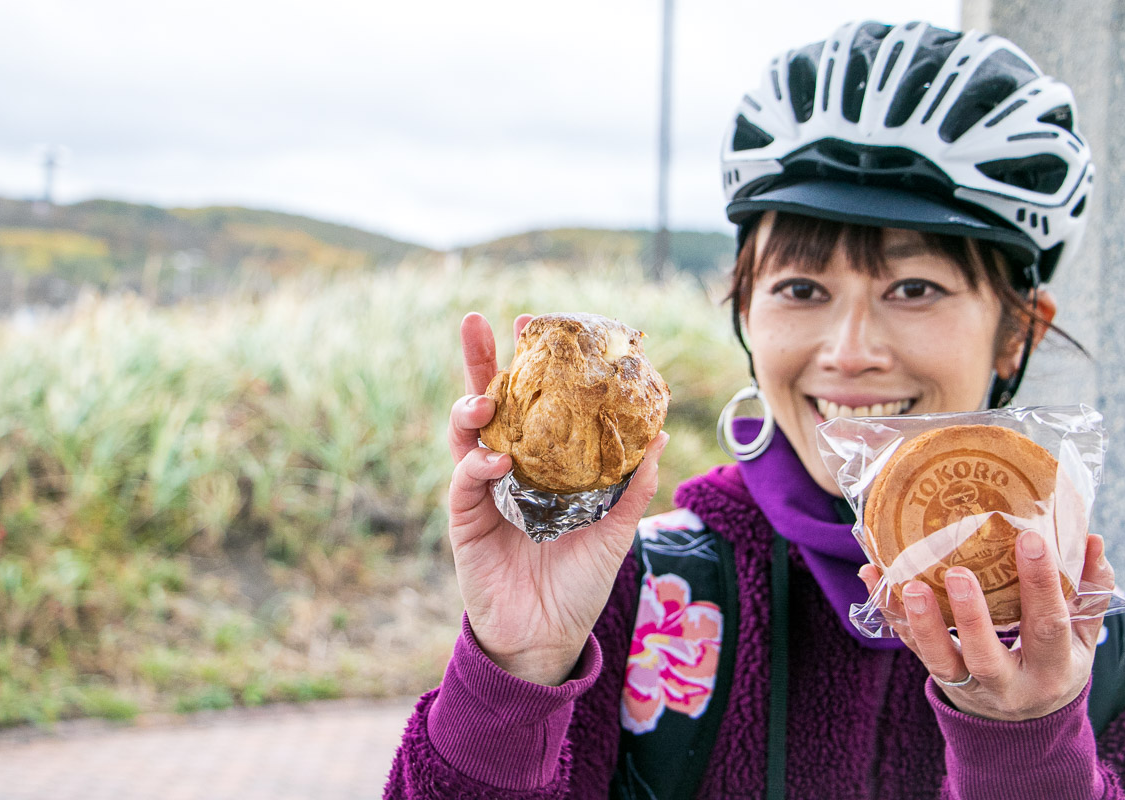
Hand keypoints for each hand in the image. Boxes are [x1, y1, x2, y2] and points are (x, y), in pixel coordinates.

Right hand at [447, 312, 667, 685]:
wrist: (549, 636)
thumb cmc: (580, 582)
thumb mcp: (615, 529)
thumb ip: (631, 484)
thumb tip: (660, 433)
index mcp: (542, 462)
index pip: (531, 402)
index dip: (528, 363)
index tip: (532, 323)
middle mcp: (508, 467)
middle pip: (488, 402)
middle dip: (479, 360)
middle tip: (474, 321)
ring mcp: (482, 490)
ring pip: (465, 433)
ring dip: (471, 406)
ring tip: (486, 397)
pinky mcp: (465, 519)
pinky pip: (463, 479)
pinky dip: (476, 464)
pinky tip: (497, 460)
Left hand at [859, 531, 1115, 720]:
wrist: (1022, 725)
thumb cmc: (1053, 663)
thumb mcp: (1081, 638)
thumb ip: (1090, 593)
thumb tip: (1093, 539)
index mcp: (1052, 670)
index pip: (1047, 627)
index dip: (1041, 585)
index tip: (1030, 539)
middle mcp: (1007, 684)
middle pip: (985, 656)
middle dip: (971, 617)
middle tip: (959, 573)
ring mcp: (966, 684)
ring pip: (938, 659)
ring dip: (921, 621)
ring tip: (907, 584)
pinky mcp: (936, 674)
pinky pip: (908, 643)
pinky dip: (889, 610)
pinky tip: (871, 573)